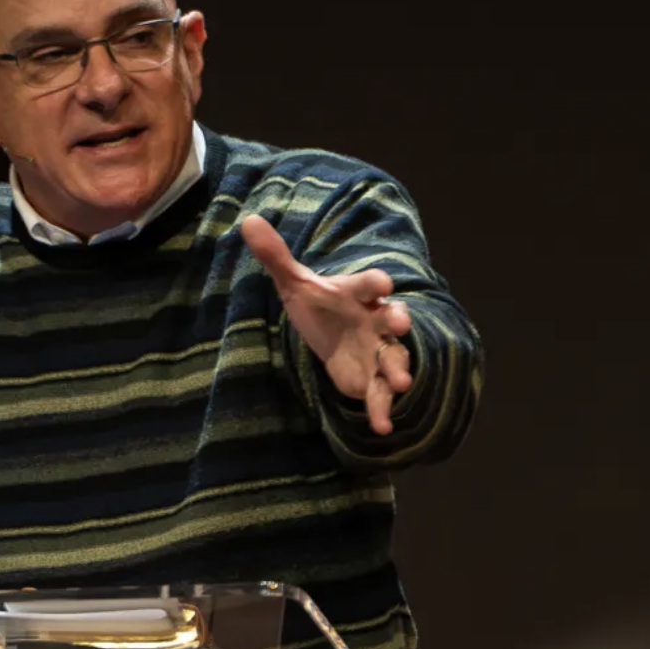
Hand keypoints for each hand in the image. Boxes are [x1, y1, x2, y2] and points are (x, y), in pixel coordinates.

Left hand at [242, 214, 412, 434]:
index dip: (375, 282)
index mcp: (358, 294)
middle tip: (400, 324)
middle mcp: (375, 320)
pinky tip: (382, 428)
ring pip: (393, 358)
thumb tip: (248, 221)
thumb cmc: (320, 305)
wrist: (330, 332)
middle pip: (391, 319)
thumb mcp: (294, 283)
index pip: (369, 283)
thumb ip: (275, 256)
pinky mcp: (372, 378)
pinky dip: (381, 411)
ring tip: (401, 384)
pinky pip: (380, 394)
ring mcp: (378, 350)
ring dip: (398, 370)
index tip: (382, 284)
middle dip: (397, 322)